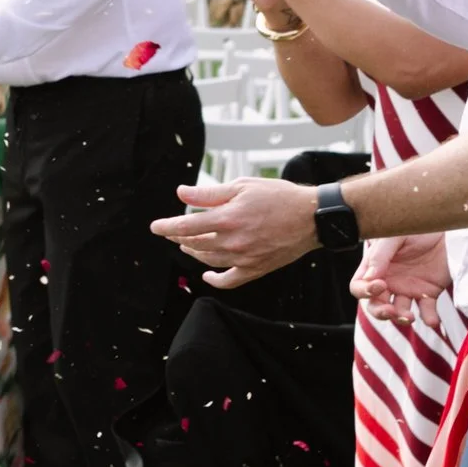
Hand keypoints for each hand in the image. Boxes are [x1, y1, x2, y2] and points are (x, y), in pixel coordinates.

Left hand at [153, 174, 317, 289]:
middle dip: (177, 237)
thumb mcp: (242, 186)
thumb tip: (181, 193)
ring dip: (193, 252)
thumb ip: (209, 193)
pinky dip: (215, 280)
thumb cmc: (279, 197)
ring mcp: (245, 258)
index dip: (167, 227)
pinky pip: (229, 280)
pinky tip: (206, 275)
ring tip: (185, 244)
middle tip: (170, 231)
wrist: (312, 217)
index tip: (155, 227)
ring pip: (208, 260)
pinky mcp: (256, 268)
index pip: (186, 226)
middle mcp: (234, 241)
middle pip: (195, 243)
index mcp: (228, 218)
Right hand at [355, 230, 450, 313]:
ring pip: (398, 312)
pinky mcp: (428, 293)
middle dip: (380, 312)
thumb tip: (369, 278)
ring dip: (401, 319)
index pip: (359, 286)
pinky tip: (432, 321)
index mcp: (376, 267)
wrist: (446, 229)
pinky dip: (429, 319)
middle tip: (391, 311)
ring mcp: (408, 288)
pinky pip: (426, 311)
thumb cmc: (416, 227)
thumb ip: (380, 255)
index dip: (364, 291)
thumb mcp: (394, 236)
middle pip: (376, 305)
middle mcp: (389, 281)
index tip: (379, 285)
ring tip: (410, 317)